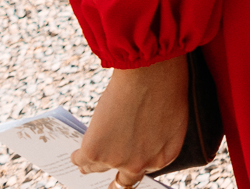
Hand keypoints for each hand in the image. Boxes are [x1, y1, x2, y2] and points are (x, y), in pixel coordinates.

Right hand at [70, 56, 188, 181]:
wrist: (150, 70)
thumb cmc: (167, 85)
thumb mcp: (173, 120)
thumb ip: (158, 140)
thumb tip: (143, 145)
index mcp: (163, 158)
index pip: (145, 170)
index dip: (133, 163)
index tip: (125, 165)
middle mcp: (140, 165)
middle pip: (123, 180)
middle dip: (115, 177)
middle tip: (109, 176)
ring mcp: (116, 160)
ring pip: (97, 168)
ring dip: (92, 164)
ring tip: (86, 163)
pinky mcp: (95, 151)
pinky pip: (80, 159)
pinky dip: (77, 155)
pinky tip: (76, 154)